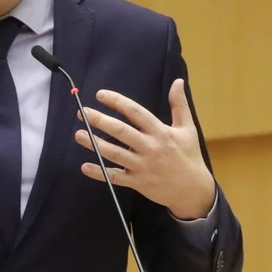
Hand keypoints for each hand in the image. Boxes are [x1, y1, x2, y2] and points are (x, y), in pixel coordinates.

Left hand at [75, 78, 215, 219]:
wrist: (193, 190)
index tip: (101, 95)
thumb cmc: (189, 156)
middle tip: (83, 113)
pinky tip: (85, 166)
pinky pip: (115, 177)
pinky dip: (99, 172)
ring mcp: (142, 166)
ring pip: (114, 154)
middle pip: (121, 132)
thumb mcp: (187, 128)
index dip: (118, 102)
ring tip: (78, 134)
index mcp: (161, 132)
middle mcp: (150, 148)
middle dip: (100, 121)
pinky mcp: (137, 182)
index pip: (136, 113)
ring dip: (95, 144)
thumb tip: (178, 81)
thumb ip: (179, 105)